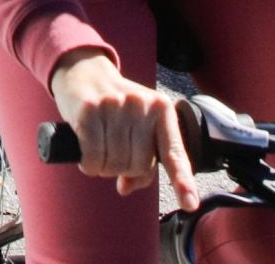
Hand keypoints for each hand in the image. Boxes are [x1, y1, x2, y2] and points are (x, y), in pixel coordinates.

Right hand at [48, 51, 198, 208]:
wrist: (84, 70)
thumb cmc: (116, 107)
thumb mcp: (138, 125)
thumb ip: (143, 160)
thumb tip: (125, 187)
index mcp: (161, 109)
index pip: (173, 152)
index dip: (182, 181)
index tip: (190, 204)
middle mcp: (141, 104)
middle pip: (139, 166)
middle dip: (124, 167)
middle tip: (114, 147)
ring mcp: (115, 106)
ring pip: (115, 166)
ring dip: (104, 166)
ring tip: (100, 144)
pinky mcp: (90, 111)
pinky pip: (93, 160)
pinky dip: (88, 164)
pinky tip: (86, 148)